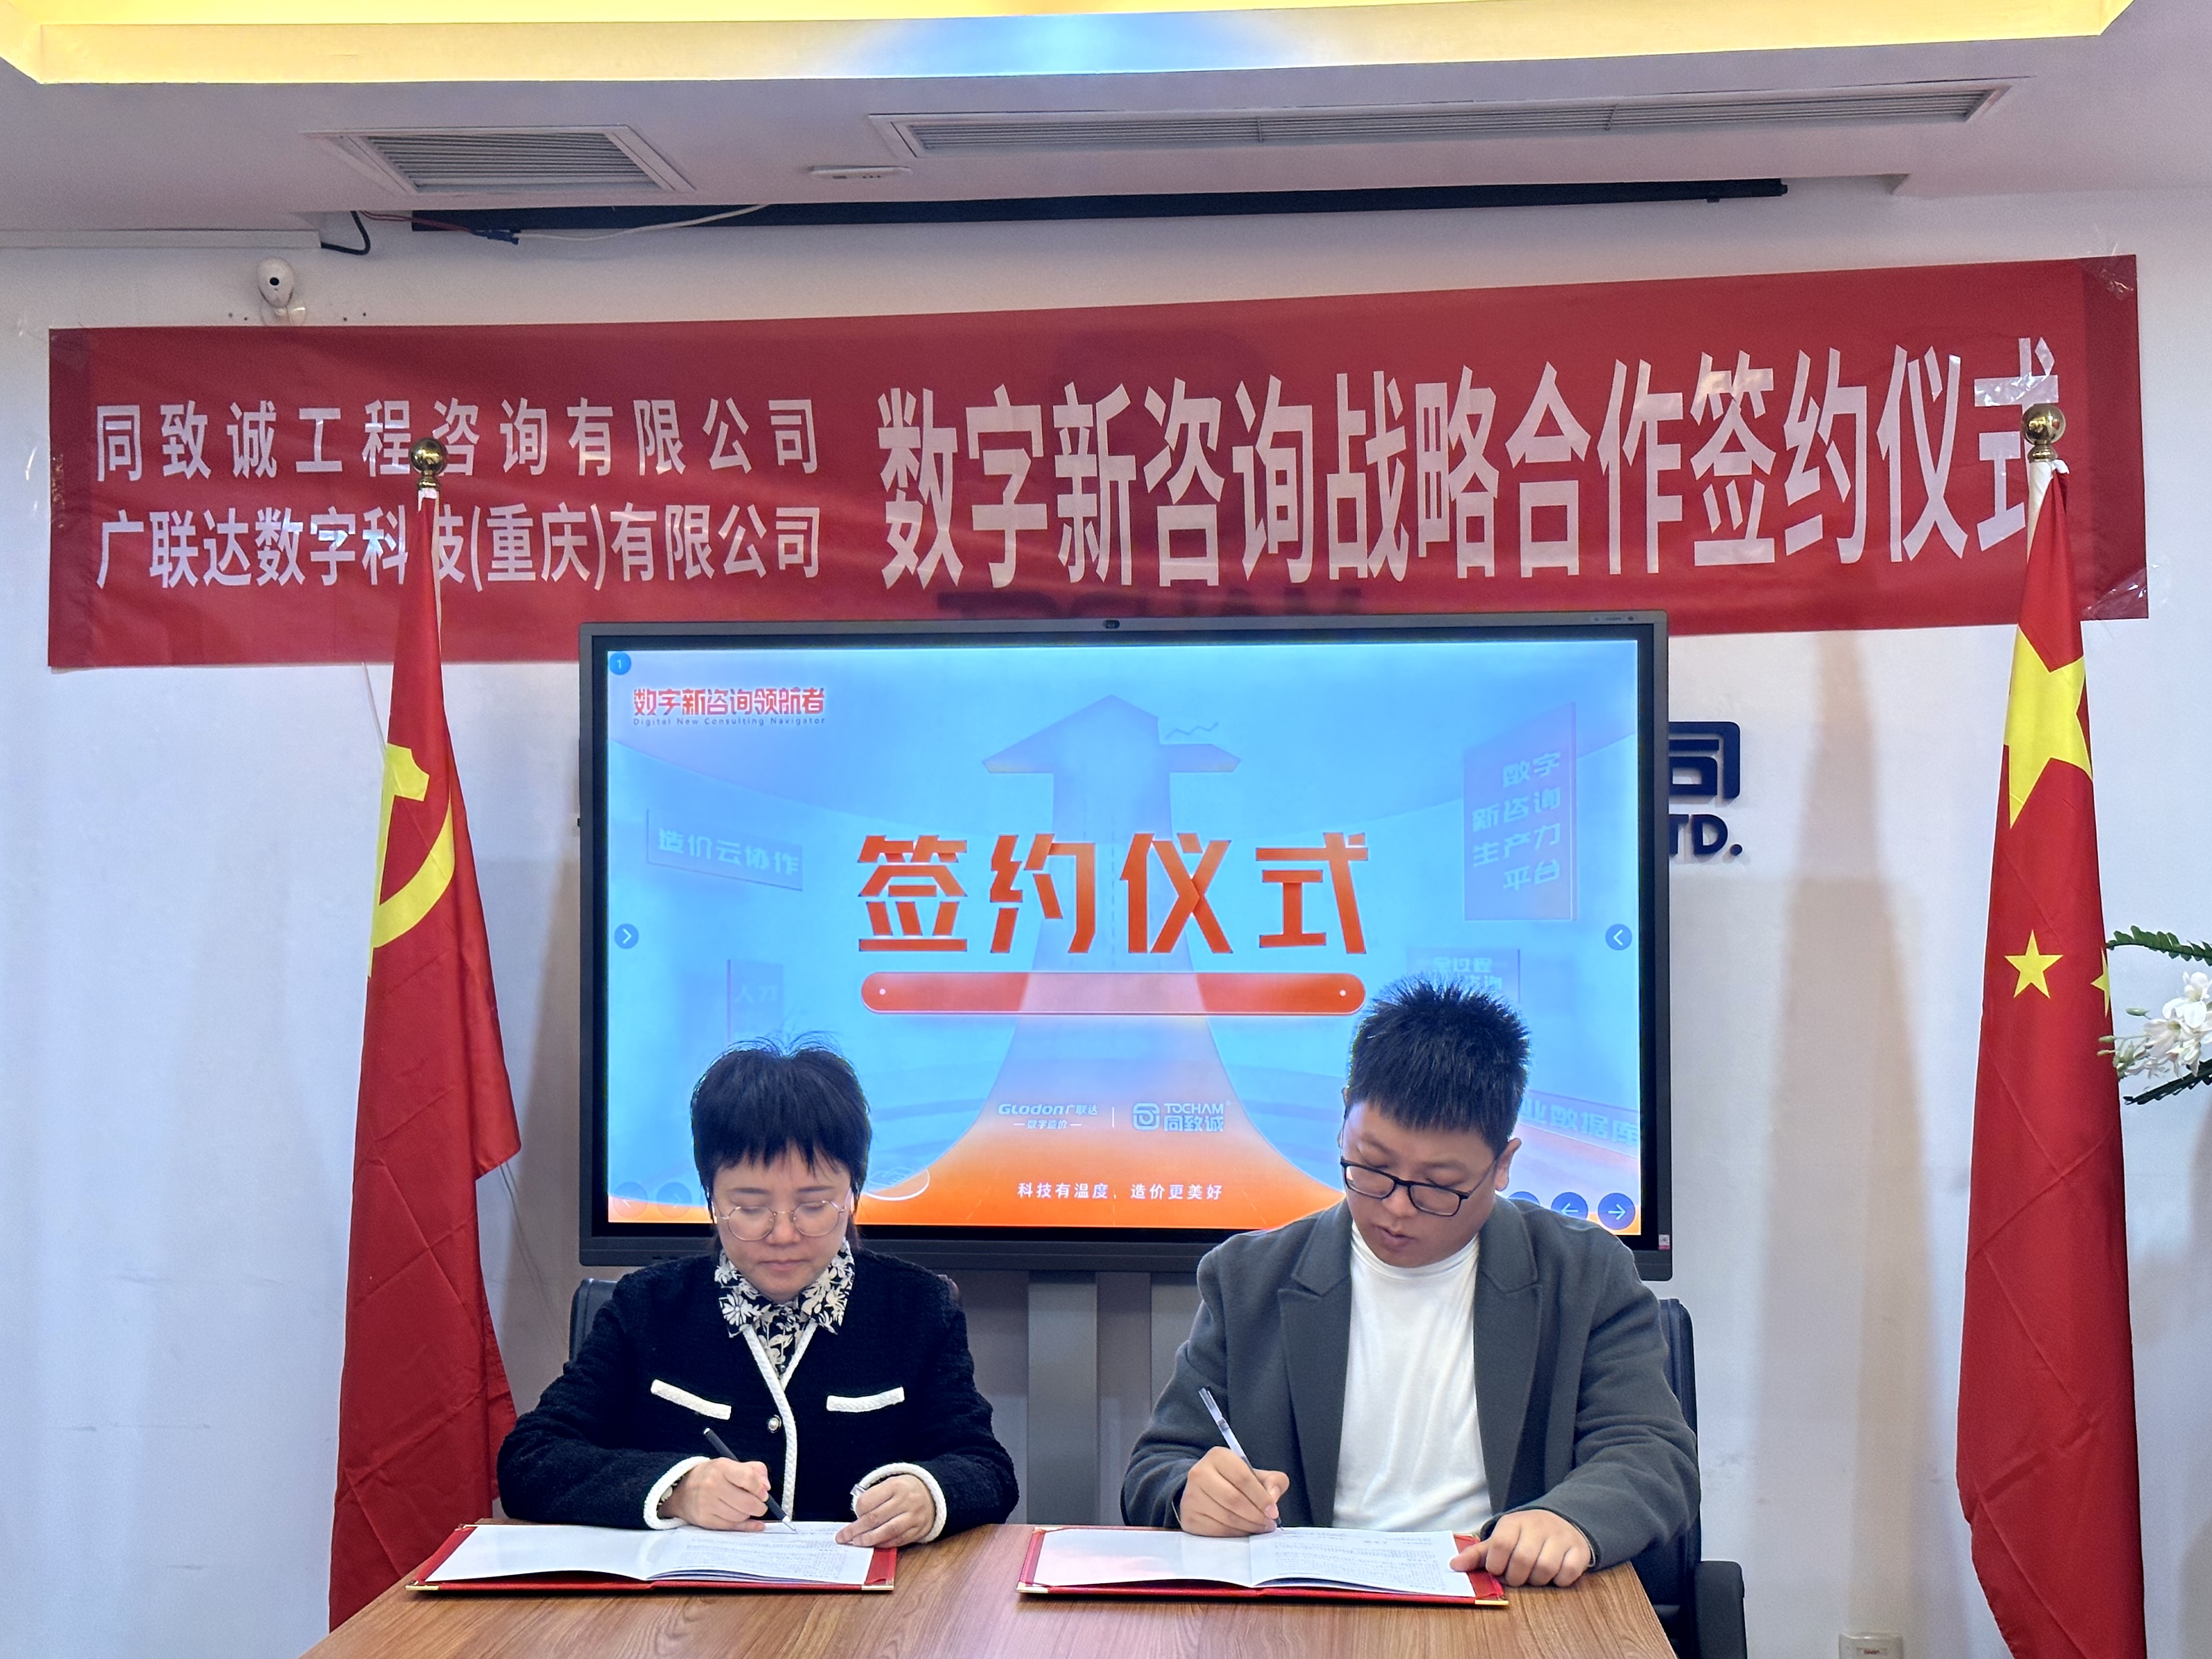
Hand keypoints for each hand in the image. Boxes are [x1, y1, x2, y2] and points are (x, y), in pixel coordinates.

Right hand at [665, 1457, 771, 1529]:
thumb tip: (766, 1487)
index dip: (760, 1488)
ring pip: (740, 1516)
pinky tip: (754, 1524)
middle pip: (746, 1501)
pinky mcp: (705, 1519)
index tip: (764, 1494)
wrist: (683, 1491)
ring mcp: (707, 1504)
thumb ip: (755, 1470)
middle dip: (759, 1506)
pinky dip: (746, 1526)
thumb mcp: (731, 1465)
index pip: (748, 1478)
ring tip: (747, 1509)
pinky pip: (731, 1526)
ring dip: (749, 1515)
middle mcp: (712, 1485)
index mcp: (721, 1467)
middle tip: (761, 1505)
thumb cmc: (712, 1477)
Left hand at [837, 1474, 934, 1547]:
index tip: (854, 1515)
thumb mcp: (891, 1484)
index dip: (857, 1510)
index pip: (869, 1500)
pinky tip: (874, 1545)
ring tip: (857, 1543)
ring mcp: (913, 1516)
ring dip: (869, 1539)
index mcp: (895, 1485)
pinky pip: (899, 1539)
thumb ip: (875, 1497)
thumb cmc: (904, 1490)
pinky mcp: (919, 1529)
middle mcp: (905, 1500)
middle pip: (875, 1517)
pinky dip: (884, 1544)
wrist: (933, 1494)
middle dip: (856, 1529)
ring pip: (887, 1530)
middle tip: (843, 1537)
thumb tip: (856, 1518)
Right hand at [1178, 1446, 1290, 1535]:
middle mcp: (1199, 1473)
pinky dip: (1235, 1534)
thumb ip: (1273, 1481)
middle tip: (1269, 1523)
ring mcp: (1191, 1496)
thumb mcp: (1255, 1474)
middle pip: (1233, 1499)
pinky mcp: (1189, 1517)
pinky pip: (1217, 1531)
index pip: (1243, 1477)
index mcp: (1218, 1457)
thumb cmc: (1234, 1481)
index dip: (1261, 1497)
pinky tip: (1244, 1532)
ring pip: (1226, 1517)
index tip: (1273, 1511)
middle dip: (1256, 1515)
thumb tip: (1272, 1497)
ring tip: (1260, 1528)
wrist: (1204, 1490)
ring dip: (1248, 1526)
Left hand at [1453, 1508, 1592, 1586]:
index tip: (1498, 1570)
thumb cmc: (1524, 1536)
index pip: (1501, 1545)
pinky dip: (1559, 1581)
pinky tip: (1554, 1575)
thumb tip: (1453, 1566)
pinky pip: (1567, 1573)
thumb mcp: (1500, 1539)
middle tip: (1516, 1576)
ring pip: (1545, 1569)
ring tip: (1533, 1575)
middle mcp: (1538, 1526)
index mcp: (1514, 1522)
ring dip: (1537, 1580)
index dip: (1497, 1565)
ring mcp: (1560, 1537)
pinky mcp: (1579, 1549)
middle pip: (1523, 1560)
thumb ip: (1477, 1555)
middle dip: (1516, 1577)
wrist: (1561, 1522)